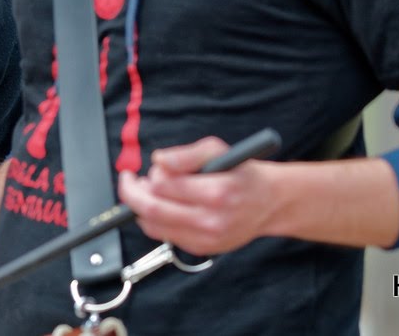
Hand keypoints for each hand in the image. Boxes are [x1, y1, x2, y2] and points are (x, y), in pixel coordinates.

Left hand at [116, 136, 278, 256]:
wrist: (269, 202)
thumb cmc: (241, 173)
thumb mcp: (217, 149)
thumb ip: (186, 154)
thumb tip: (159, 160)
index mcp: (216, 192)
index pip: (162, 186)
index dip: (148, 175)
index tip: (145, 169)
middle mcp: (211, 220)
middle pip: (152, 210)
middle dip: (133, 193)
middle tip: (130, 181)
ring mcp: (207, 239)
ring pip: (154, 227)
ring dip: (142, 208)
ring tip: (148, 192)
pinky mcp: (204, 248)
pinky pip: (166, 237)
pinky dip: (156, 221)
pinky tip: (164, 207)